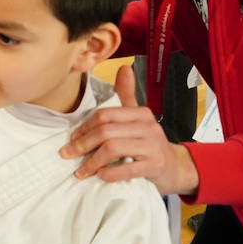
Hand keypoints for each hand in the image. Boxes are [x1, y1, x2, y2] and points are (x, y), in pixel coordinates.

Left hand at [61, 64, 200, 195]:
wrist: (174, 168)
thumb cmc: (147, 143)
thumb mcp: (137, 118)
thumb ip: (126, 95)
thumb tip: (124, 67)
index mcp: (140, 113)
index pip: (105, 115)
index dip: (84, 127)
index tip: (71, 138)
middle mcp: (148, 127)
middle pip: (106, 131)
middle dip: (82, 144)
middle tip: (67, 154)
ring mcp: (153, 147)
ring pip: (113, 148)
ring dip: (92, 161)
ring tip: (81, 170)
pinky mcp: (155, 166)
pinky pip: (126, 169)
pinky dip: (109, 173)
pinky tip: (100, 176)